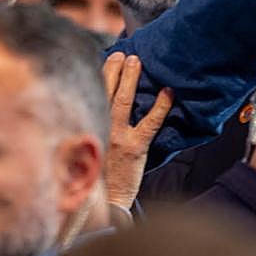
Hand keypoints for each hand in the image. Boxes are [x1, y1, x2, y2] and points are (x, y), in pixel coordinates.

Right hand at [102, 54, 172, 208]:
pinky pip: (150, 123)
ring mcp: (117, 137)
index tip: (103, 59)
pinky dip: (160, 107)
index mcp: (88, 126)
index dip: (98, 76)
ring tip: (136, 61)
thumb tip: (98, 106)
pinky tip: (168, 93)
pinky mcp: (135, 148)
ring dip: (130, 79)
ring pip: (122, 101)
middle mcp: (99, 128)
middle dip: (112, 70)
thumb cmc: (98, 174)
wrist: (106, 201)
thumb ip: (92, 127)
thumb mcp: (88, 149)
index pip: (91, 95)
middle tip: (121, 54)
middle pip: (104, 92)